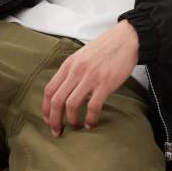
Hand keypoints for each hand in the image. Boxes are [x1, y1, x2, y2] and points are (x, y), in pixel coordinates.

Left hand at [42, 20, 138, 136]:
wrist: (125, 38)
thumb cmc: (104, 48)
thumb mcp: (81, 56)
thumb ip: (72, 72)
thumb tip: (64, 92)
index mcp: (69, 64)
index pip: (49, 89)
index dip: (46, 108)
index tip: (48, 120)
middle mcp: (76, 70)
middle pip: (57, 100)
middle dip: (54, 120)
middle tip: (57, 132)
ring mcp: (90, 77)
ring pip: (71, 105)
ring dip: (71, 121)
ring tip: (76, 127)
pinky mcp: (105, 83)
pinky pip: (93, 106)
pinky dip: (90, 119)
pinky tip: (91, 123)